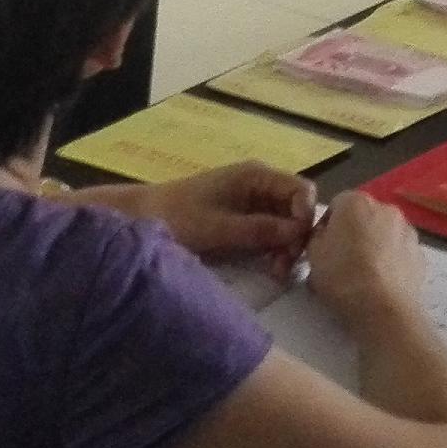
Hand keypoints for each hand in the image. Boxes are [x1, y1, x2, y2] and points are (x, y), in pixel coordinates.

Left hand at [139, 162, 316, 262]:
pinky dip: (274, 249)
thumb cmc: (178, 217)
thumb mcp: (219, 227)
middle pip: (297, 208)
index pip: (301, 189)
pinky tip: (269, 267)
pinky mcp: (245, 219)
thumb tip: (298, 232)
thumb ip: (259, 229)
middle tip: (285, 266)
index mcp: (256, 176)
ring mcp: (253, 202)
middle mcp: (260, 185)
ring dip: (287, 246)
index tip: (296, 245)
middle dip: (297, 237)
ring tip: (277, 271)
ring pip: (286, 223)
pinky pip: (271, 232)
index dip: (306, 216)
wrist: (140, 219)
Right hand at [302, 192, 426, 327]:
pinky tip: (382, 282)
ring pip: (384, 233)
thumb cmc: (342, 276)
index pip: (336, 205)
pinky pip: (400, 251)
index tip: (323, 248)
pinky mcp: (420, 252)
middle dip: (353, 233)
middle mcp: (386, 208)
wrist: (383, 307)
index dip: (327, 226)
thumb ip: (317, 237)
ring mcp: (407, 229)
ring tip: (364, 274)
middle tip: (342, 260)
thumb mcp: (313, 255)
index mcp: (356, 202)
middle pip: (363, 217)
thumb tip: (326, 236)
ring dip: (375, 245)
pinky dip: (391, 260)